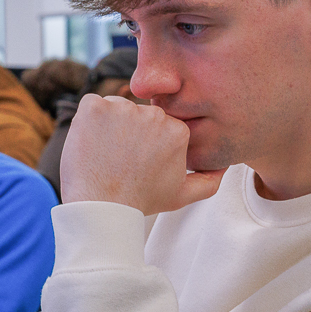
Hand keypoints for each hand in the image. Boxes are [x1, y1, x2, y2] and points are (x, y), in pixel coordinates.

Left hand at [59, 93, 224, 214]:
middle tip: (119, 159)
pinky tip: (91, 143)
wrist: (102, 207)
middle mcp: (154, 114)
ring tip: (105, 154)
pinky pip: (91, 104)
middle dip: (128, 131)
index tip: (136, 161)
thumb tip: (223, 165)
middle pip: (137, 113)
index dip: (144, 142)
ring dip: (108, 125)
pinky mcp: (94, 107)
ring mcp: (122, 108)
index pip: (158, 124)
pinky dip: (87, 120)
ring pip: (115, 108)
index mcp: (178, 130)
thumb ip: (209, 179)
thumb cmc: (141, 201)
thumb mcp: (183, 194)